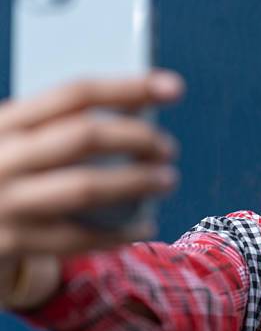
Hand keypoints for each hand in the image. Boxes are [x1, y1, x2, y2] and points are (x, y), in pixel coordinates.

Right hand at [0, 70, 183, 306]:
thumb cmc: (4, 170)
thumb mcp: (15, 139)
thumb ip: (58, 125)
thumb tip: (140, 111)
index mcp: (5, 121)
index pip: (75, 94)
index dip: (129, 88)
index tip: (174, 87)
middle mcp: (1, 157)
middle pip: (85, 136)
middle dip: (138, 138)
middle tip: (168, 148)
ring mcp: (4, 202)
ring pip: (85, 187)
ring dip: (137, 182)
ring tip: (168, 179)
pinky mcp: (12, 242)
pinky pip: (79, 238)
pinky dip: (120, 233)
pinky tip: (147, 224)